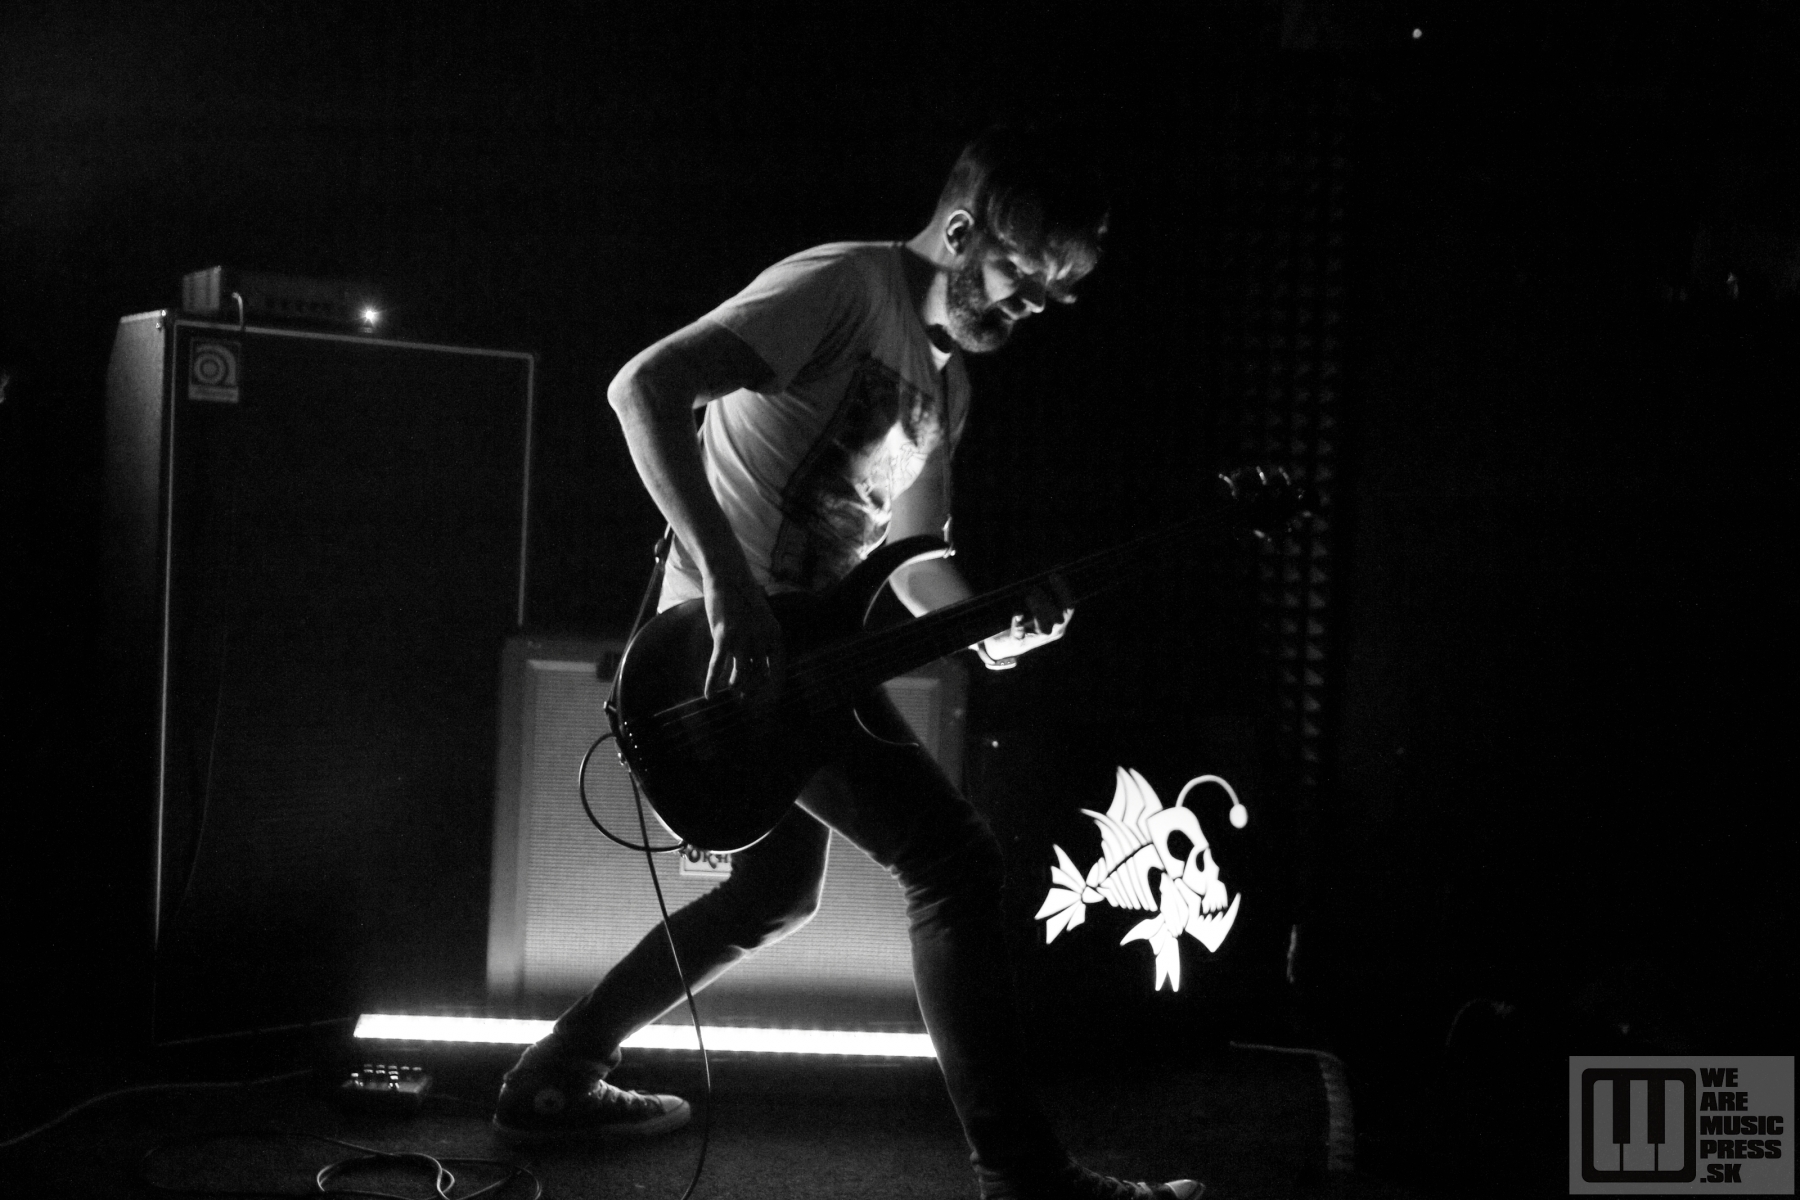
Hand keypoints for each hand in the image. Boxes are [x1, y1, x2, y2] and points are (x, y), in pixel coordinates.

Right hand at [700, 573, 784, 698]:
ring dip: (735, 685)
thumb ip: (763, 640)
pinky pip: (717, 666)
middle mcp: (762, 639)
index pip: (777, 670)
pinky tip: (708, 695)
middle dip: (751, 689)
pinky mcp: (724, 636)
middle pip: (757, 675)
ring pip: (739, 674)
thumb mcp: (762, 619)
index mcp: (775, 635)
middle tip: (745, 697)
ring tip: (732, 690)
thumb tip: (757, 664)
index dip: (772, 687)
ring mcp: (743, 638)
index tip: (768, 700)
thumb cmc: (744, 599)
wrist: (729, 576)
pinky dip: (712, 682)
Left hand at [978, 585, 1072, 666]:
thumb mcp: (1039, 611)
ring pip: (1044, 629)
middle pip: (1058, 619)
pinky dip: (1019, 625)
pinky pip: (1020, 637)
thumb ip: (1044, 597)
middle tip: (1034, 589)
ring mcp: (1036, 640)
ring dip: (1038, 611)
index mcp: (1059, 624)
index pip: (1069, 608)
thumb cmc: (1026, 623)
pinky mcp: (1018, 643)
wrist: (1007, 647)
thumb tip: (1043, 572)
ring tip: (1029, 597)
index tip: (1053, 576)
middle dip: (1048, 602)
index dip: (1063, 592)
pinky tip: (1017, 614)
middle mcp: (1051, 633)